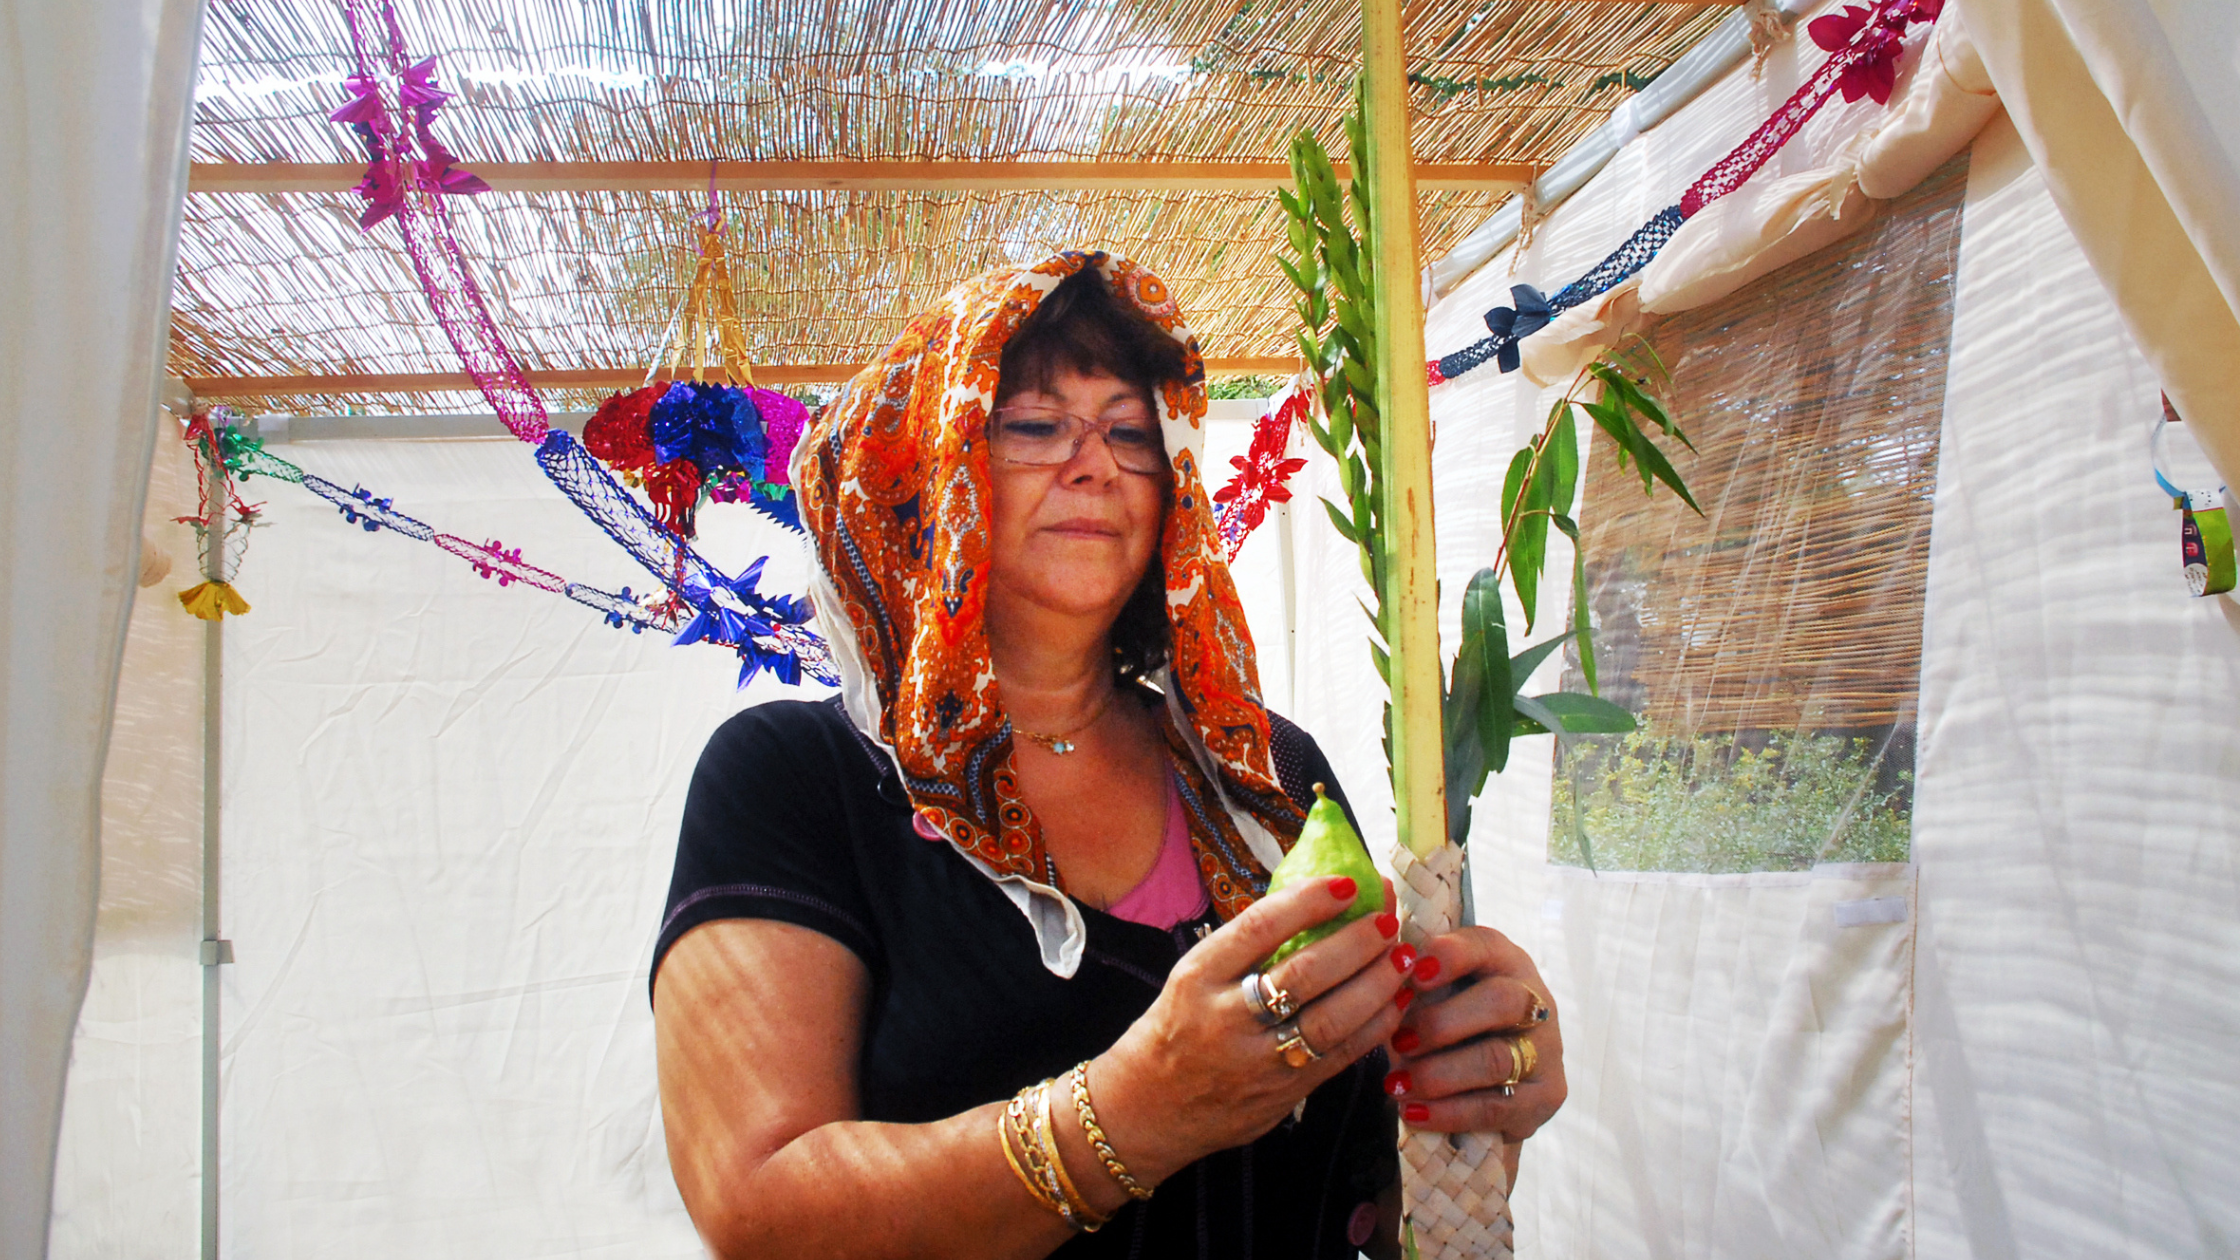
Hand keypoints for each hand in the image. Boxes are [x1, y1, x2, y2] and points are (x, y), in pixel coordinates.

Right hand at [1088, 875, 1411, 1188]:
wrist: (1149, 1108)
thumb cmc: (1179, 1027)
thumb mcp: (1193, 977)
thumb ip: (1245, 948)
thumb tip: (1316, 899)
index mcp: (1198, 977)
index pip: (1258, 929)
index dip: (1307, 903)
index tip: (1346, 884)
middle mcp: (1225, 1018)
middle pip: (1303, 975)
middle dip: (1355, 944)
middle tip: (1386, 923)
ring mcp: (1256, 1062)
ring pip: (1329, 1020)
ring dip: (1375, 986)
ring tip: (1401, 959)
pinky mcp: (1282, 1094)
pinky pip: (1339, 1057)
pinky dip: (1374, 1026)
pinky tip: (1394, 1003)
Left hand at [1380, 926, 1565, 1143]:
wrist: (1484, 1084)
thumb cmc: (1448, 1024)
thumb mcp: (1434, 995)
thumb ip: (1413, 983)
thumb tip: (1378, 981)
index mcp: (1504, 961)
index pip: (1484, 946)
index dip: (1449, 957)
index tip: (1412, 973)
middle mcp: (1535, 1000)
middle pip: (1500, 1001)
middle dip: (1441, 1023)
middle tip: (1399, 1041)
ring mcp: (1547, 1049)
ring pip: (1495, 1059)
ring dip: (1438, 1073)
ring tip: (1397, 1084)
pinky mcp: (1546, 1096)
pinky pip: (1495, 1107)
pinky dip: (1448, 1112)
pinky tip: (1413, 1112)